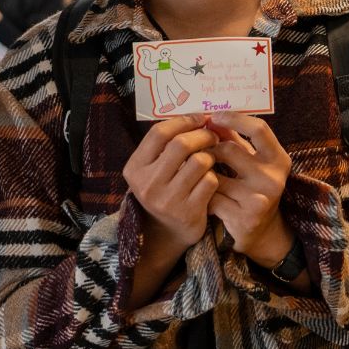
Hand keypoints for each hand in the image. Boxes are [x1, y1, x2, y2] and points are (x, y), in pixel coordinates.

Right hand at [124, 114, 220, 251]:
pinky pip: (210, 182)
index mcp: (135, 168)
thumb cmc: (162, 189)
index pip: (159, 133)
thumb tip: (194, 116)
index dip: (182, 121)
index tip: (198, 118)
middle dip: (202, 135)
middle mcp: (147, 184)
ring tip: (210, 158)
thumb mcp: (151, 169)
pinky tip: (210, 179)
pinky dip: (214, 177)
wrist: (164, 232)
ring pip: (199, 162)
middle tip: (212, 135)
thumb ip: (164, 145)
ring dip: (210, 156)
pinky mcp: (188, 213)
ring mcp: (168, 200)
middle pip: (181, 145)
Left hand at [205, 112, 292, 266]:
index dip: (234, 119)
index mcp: (278, 159)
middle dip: (209, 150)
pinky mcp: (243, 218)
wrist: (263, 232)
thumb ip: (234, 138)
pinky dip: (202, 195)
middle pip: (228, 150)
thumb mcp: (251, 160)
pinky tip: (204, 198)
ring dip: (203, 175)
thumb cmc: (251, 186)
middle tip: (200, 153)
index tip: (213, 117)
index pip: (259, 129)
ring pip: (214, 174)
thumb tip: (211, 116)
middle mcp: (273, 179)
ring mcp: (259, 199)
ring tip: (202, 178)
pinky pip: (210, 197)